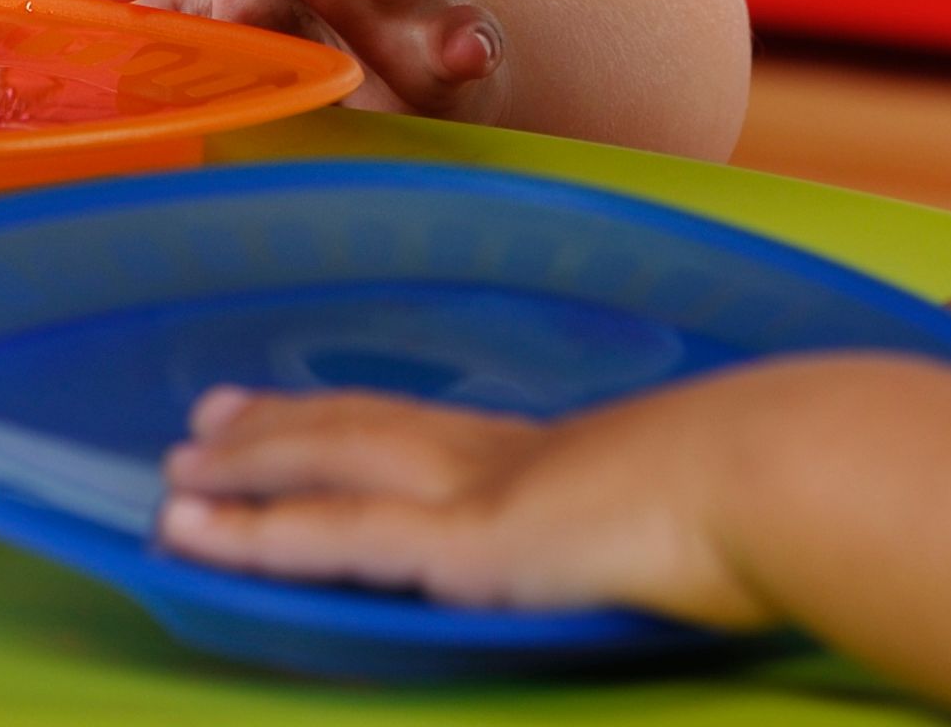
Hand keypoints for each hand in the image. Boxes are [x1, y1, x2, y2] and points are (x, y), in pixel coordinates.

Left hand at [157, 378, 773, 627]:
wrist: (778, 477)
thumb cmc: (770, 496)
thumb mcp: (703, 511)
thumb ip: (663, 525)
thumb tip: (679, 544)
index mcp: (551, 453)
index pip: (421, 427)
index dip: (348, 417)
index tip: (289, 406)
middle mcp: (496, 458)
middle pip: (356, 429)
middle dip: (274, 431)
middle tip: (200, 428)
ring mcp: (473, 495)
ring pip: (323, 472)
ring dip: (242, 477)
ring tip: (172, 485)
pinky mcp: (461, 543)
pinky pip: (334, 538)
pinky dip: (257, 536)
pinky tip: (202, 535)